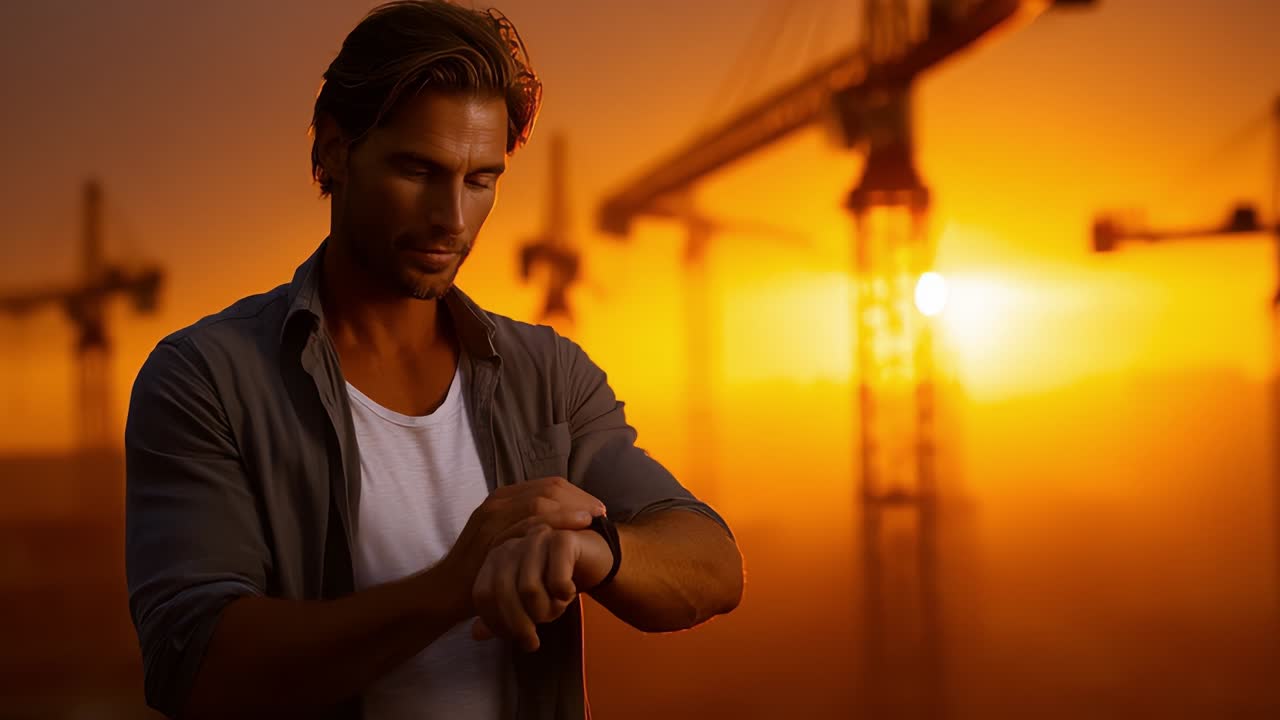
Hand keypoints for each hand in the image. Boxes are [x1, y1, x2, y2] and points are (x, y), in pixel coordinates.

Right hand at [436, 477, 605, 619]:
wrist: (446, 590)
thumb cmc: (483, 568)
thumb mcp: (508, 540)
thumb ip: (530, 527)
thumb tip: (565, 523)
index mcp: (504, 498)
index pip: (548, 485)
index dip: (576, 494)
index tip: (596, 509)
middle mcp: (498, 500)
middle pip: (549, 488)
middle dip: (579, 499)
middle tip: (600, 514)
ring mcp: (493, 515)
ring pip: (542, 500)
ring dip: (571, 508)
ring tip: (593, 520)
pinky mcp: (492, 534)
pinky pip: (530, 521)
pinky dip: (556, 523)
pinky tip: (573, 533)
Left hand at [470, 525, 613, 651]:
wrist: (592, 557)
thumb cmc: (554, 580)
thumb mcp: (525, 603)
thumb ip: (500, 615)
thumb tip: (476, 634)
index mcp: (496, 558)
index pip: (483, 595)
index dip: (495, 622)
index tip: (512, 640)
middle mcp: (512, 545)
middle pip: (503, 593)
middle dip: (518, 626)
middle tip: (532, 644)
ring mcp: (536, 539)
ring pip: (529, 588)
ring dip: (545, 610)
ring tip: (557, 609)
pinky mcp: (563, 539)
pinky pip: (557, 577)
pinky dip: (563, 594)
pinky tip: (569, 593)